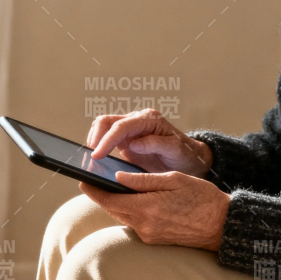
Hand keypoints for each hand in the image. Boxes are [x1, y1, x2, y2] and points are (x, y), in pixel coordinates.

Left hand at [80, 170, 228, 251]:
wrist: (222, 226)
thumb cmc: (202, 198)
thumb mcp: (173, 180)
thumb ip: (143, 180)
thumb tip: (117, 177)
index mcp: (147, 208)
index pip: (110, 200)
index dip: (94, 190)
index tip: (83, 181)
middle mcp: (144, 226)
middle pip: (113, 210)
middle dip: (102, 196)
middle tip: (93, 182)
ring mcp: (149, 236)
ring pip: (123, 217)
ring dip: (116, 204)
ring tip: (111, 188)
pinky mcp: (154, 240)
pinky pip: (135, 224)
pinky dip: (130, 211)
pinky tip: (132, 201)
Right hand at [87, 110, 212, 176]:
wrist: (188, 160)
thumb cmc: (184, 154)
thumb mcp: (175, 150)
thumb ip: (156, 143)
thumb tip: (134, 144)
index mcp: (148, 119)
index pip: (121, 126)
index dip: (107, 140)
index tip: (97, 154)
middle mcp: (136, 121)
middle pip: (107, 121)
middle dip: (96, 137)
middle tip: (92, 157)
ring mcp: (129, 130)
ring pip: (103, 127)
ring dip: (95, 140)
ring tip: (91, 158)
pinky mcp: (125, 141)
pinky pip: (106, 138)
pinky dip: (98, 146)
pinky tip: (97, 159)